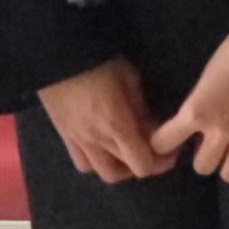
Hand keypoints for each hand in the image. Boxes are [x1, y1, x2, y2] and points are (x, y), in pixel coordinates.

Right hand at [38, 57, 169, 184]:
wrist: (58, 55)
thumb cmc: (99, 62)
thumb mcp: (129, 79)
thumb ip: (141, 109)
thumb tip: (153, 129)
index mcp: (117, 125)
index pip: (143, 165)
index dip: (161, 161)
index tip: (170, 147)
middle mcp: (98, 140)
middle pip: (126, 172)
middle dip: (145, 164)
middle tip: (154, 150)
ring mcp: (78, 141)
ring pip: (102, 172)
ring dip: (121, 168)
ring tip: (129, 152)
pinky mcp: (65, 136)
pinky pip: (82, 163)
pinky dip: (98, 163)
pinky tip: (105, 149)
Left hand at [156, 33, 228, 182]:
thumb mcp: (206, 77)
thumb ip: (200, 103)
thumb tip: (199, 121)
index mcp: (196, 112)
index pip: (163, 143)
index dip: (164, 142)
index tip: (170, 139)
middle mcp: (219, 131)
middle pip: (202, 168)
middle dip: (205, 156)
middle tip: (213, 144)